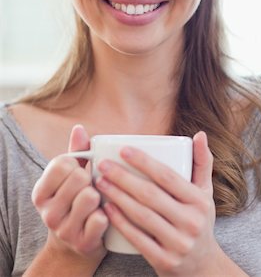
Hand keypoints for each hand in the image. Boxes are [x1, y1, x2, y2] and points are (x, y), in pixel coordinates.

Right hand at [31, 125, 107, 268]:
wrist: (77, 243)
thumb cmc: (76, 200)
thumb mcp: (71, 176)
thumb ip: (76, 152)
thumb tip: (79, 128)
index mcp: (41, 191)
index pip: (62, 163)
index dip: (77, 163)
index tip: (79, 171)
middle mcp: (47, 212)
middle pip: (78, 177)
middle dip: (90, 179)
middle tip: (90, 188)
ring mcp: (63, 230)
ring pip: (90, 196)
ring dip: (100, 196)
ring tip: (97, 201)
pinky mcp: (82, 244)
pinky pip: (101, 218)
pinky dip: (107, 215)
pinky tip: (103, 216)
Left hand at [95, 131, 218, 276]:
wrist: (203, 267)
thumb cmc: (199, 220)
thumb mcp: (205, 193)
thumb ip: (202, 162)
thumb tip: (200, 134)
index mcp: (199, 201)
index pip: (168, 177)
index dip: (144, 162)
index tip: (123, 149)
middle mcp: (191, 222)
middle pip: (150, 195)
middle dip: (123, 177)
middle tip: (103, 165)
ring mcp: (178, 243)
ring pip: (142, 216)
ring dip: (118, 196)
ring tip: (100, 182)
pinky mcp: (165, 261)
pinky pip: (138, 239)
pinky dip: (120, 222)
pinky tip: (106, 208)